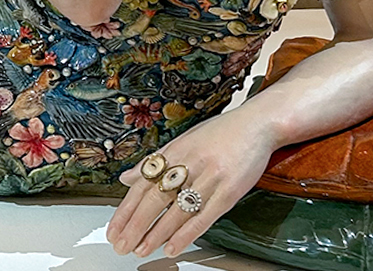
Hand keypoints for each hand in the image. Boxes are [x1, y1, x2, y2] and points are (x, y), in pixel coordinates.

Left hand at [105, 108, 277, 258]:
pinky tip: (173, 246)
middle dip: (136, 225)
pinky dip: (187, 234)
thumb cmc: (222, 133)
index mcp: (174, 151)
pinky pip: (205, 215)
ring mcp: (209, 177)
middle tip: (122, 245)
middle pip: (155, 198)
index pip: (142, 184)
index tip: (114, 228)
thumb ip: (154, 162)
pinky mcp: (230, 190)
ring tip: (141, 250)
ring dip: (156, 233)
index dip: (125, 209)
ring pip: (177, 210)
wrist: (258, 124)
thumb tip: (126, 178)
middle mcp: (188, 163)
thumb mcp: (183, 141)